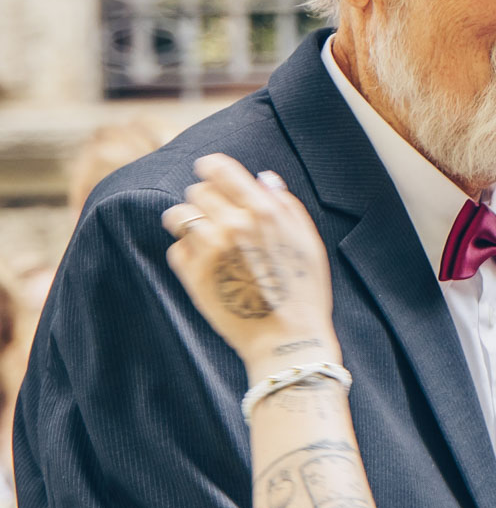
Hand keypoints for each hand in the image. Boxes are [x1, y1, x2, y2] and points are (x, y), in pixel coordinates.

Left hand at [162, 154, 338, 375]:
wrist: (288, 339)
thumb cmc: (304, 291)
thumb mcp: (308, 242)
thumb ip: (286, 205)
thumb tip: (263, 179)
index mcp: (263, 210)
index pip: (220, 169)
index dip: (211, 168)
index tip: (207, 172)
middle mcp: (233, 224)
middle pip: (198, 191)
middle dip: (205, 201)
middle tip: (216, 219)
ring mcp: (210, 250)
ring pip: (178, 215)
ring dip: (188, 223)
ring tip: (202, 239)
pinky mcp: (193, 275)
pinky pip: (175, 249)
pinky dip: (186, 254)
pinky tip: (206, 267)